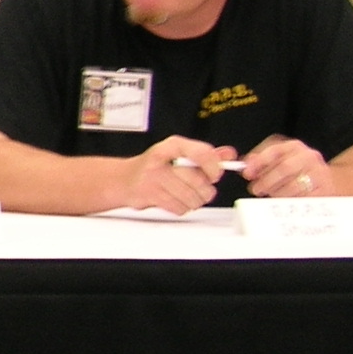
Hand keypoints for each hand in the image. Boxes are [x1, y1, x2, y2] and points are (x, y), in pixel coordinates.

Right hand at [119, 134, 235, 214]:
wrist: (124, 179)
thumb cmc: (154, 166)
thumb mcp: (179, 154)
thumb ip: (205, 154)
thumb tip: (228, 154)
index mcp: (172, 145)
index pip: (202, 153)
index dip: (214, 167)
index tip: (215, 174)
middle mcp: (162, 160)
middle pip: (198, 180)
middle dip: (205, 190)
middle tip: (201, 189)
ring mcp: (154, 178)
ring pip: (191, 197)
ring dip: (194, 201)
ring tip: (187, 195)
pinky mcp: (150, 195)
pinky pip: (179, 207)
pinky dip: (182, 208)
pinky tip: (176, 200)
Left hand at [240, 135, 329, 197]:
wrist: (327, 180)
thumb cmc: (298, 171)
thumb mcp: (279, 161)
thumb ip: (261, 162)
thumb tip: (246, 165)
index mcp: (295, 146)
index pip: (275, 150)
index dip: (258, 162)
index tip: (247, 173)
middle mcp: (309, 156)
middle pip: (284, 168)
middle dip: (266, 181)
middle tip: (256, 189)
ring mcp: (319, 172)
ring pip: (294, 185)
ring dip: (278, 192)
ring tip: (271, 194)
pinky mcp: (325, 189)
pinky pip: (304, 197)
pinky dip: (291, 200)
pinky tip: (285, 200)